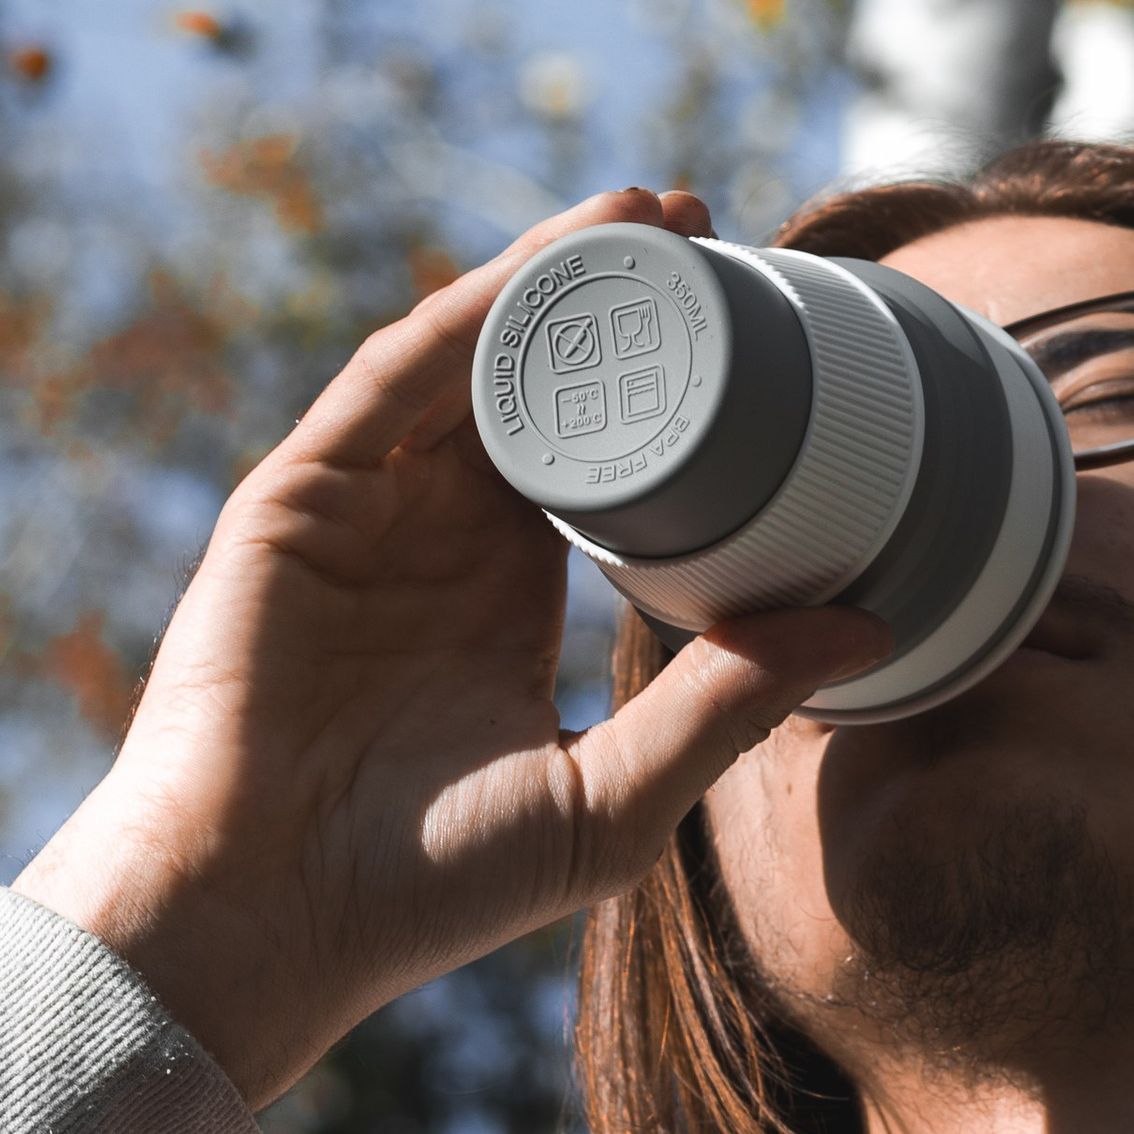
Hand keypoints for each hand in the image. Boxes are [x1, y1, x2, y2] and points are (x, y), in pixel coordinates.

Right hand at [14, 187, 889, 1103]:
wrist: (263, 919)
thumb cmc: (424, 892)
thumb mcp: (613, 802)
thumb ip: (728, 708)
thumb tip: (870, 628)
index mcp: (502, 602)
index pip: (600, 463)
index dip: (674, 394)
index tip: (761, 328)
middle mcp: (433, 542)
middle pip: (537, 386)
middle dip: (621, 301)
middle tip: (716, 226)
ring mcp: (362, 513)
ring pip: (469, 360)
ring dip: (551, 277)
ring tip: (650, 215)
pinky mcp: (298, 502)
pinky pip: (392, 383)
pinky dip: (465, 316)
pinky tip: (540, 269)